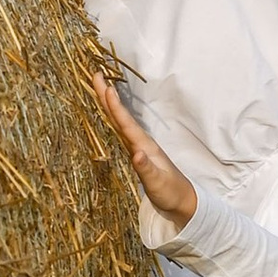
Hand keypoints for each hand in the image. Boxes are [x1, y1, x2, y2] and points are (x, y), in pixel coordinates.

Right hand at [94, 75, 198, 227]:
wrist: (181, 201)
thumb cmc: (170, 192)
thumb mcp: (157, 183)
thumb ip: (146, 168)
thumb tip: (135, 153)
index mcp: (145, 145)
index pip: (126, 122)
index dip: (115, 106)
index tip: (106, 86)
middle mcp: (141, 142)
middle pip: (121, 115)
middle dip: (107, 96)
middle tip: (96, 75)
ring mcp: (139, 146)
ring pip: (120, 119)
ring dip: (109, 103)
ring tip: (99, 88)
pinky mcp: (137, 152)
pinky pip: (121, 129)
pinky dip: (113, 117)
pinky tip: (108, 114)